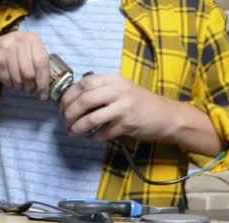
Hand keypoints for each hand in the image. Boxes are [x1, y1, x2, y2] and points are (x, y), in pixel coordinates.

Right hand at [0, 31, 49, 99]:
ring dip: (19, 85)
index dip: (44, 81)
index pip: (44, 61)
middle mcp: (20, 39)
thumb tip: (49, 83)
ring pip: (21, 77)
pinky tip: (6, 78)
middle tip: (28, 91)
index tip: (44, 94)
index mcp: (31, 37)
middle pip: (32, 72)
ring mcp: (8, 48)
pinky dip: (9, 83)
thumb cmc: (4, 57)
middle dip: (31, 86)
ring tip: (16, 83)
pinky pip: (9, 78)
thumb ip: (36, 62)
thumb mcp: (23, 53)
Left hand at [60, 73, 177, 141]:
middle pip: (84, 100)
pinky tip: (91, 137)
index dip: (68, 95)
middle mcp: (118, 90)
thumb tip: (73, 98)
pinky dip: (93, 136)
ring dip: (77, 127)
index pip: (84, 83)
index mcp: (114, 79)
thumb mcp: (121, 89)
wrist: (166, 116)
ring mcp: (124, 107)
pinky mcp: (127, 124)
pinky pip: (103, 132)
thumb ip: (101, 90)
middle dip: (69, 112)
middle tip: (64, 121)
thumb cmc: (140, 103)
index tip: (62, 106)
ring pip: (91, 118)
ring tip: (72, 132)